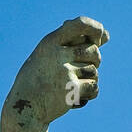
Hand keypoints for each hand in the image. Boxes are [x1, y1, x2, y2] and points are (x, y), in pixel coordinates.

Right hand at [2, 17, 107, 131]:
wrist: (25, 107)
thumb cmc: (40, 79)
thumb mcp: (50, 56)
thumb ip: (74, 44)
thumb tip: (106, 35)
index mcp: (50, 41)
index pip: (80, 24)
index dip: (95, 28)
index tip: (101, 35)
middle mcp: (57, 54)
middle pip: (94, 51)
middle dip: (94, 61)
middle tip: (81, 71)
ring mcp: (65, 71)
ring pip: (94, 71)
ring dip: (89, 80)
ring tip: (74, 87)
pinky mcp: (71, 89)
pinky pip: (94, 88)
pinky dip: (89, 94)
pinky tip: (77, 98)